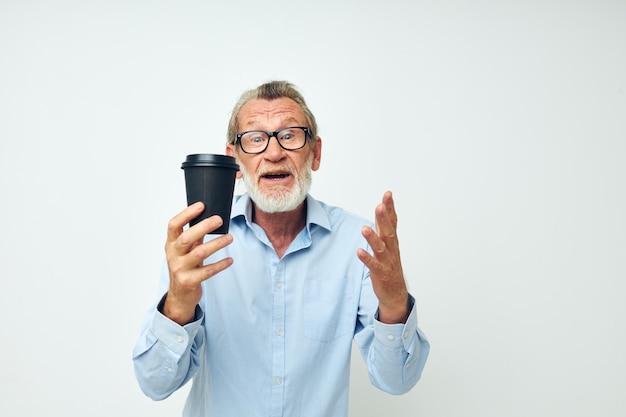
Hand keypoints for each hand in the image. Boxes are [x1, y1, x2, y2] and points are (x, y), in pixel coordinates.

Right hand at [163, 202, 233, 324]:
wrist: (179, 295)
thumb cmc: (185, 267)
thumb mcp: (185, 250)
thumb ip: (194, 236)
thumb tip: (210, 217)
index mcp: (171, 244)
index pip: (174, 225)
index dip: (186, 214)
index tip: (201, 205)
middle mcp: (173, 255)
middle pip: (187, 238)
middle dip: (204, 227)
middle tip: (219, 220)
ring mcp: (180, 269)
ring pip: (199, 253)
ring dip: (217, 244)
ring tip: (230, 238)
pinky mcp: (189, 281)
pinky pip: (208, 271)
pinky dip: (221, 264)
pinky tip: (230, 260)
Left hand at [357, 191, 409, 323]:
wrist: (395, 293)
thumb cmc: (390, 266)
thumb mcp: (388, 244)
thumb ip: (383, 228)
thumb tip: (381, 211)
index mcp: (392, 241)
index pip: (392, 221)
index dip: (390, 208)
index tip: (388, 194)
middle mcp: (391, 249)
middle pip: (388, 231)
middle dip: (384, 219)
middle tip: (380, 206)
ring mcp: (386, 261)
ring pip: (380, 248)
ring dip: (373, 238)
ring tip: (365, 228)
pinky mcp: (380, 273)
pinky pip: (373, 265)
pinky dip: (367, 258)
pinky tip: (359, 252)